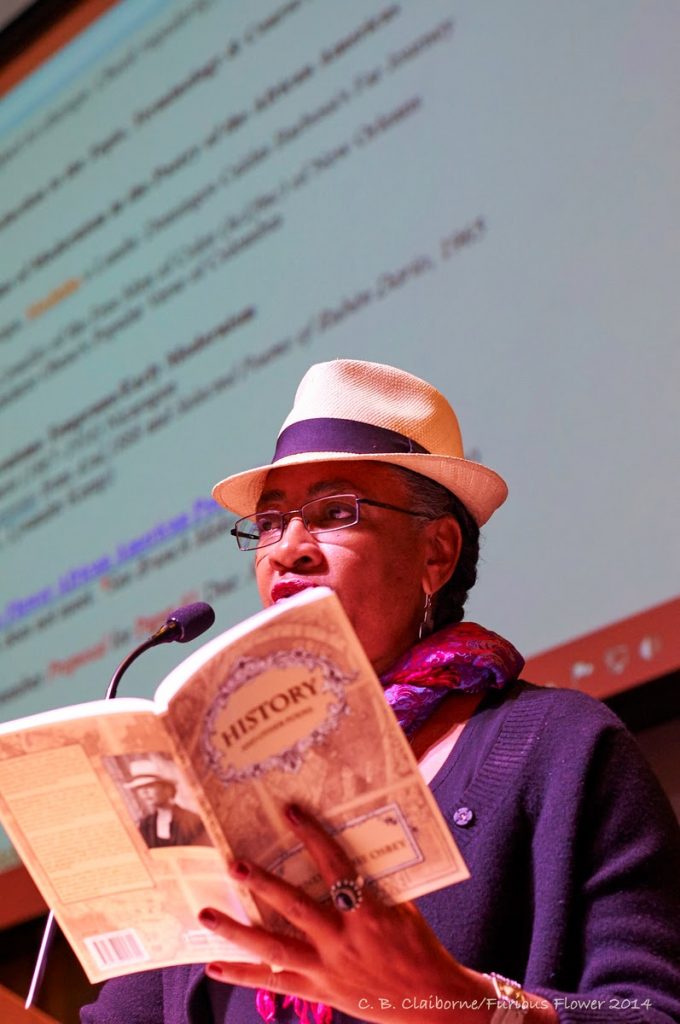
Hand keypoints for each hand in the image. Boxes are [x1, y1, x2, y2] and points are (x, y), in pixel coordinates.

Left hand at [198, 803, 493, 1022]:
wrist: (432, 1002)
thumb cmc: (419, 947)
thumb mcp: (403, 906)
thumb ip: (373, 881)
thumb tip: (352, 844)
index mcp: (367, 913)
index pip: (336, 866)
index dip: (313, 837)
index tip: (291, 812)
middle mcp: (342, 941)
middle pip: (296, 908)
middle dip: (263, 885)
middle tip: (233, 863)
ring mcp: (326, 969)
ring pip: (274, 949)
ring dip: (237, 932)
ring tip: (206, 914)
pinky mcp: (319, 991)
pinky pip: (274, 983)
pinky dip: (242, 974)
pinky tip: (213, 965)